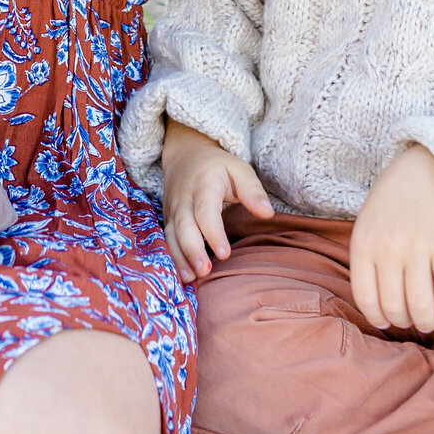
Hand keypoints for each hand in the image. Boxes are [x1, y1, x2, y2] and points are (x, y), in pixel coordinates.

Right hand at [160, 119, 272, 283]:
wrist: (185, 154)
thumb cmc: (217, 166)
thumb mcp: (239, 170)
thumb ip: (253, 191)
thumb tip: (267, 213)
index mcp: (203, 186)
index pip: (206, 212)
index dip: (213, 234)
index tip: (225, 254)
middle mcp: (183, 199)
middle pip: (183, 227)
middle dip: (192, 251)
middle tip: (205, 272)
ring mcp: (172, 210)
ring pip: (170, 236)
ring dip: (179, 258)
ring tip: (191, 279)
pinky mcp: (167, 219)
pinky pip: (165, 240)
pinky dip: (171, 257)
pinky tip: (182, 275)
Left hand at [350, 145, 433, 334]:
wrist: (423, 169)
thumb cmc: (392, 204)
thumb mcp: (367, 226)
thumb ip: (367, 260)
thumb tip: (377, 309)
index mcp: (364, 245)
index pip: (366, 297)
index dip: (377, 317)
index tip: (386, 323)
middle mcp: (388, 248)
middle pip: (394, 305)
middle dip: (404, 322)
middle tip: (412, 323)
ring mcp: (416, 246)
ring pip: (421, 303)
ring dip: (426, 320)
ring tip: (429, 321)